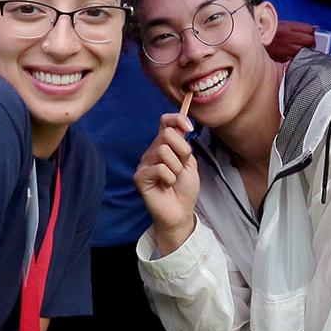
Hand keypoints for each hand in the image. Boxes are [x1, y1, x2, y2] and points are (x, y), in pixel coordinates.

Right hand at [134, 99, 199, 253]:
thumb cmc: (184, 189)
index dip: (177, 119)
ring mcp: (144, 164)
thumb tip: (182, 126)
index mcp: (163, 145)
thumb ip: (184, 145)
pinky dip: (169, 178)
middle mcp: (151, 151)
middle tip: (180, 169)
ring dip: (176, 168)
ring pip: (163, 151)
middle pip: (167, 135)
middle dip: (182, 152)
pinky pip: (159, 168)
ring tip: (173, 180)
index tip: (189, 127)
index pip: (165, 121)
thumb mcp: (190, 162)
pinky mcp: (140, 177)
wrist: (181, 212)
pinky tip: (165, 186)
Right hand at [265, 20, 316, 62]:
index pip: (309, 29)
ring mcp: (285, 49)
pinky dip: (296, 58)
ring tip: (300, 49)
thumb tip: (311, 29)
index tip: (310, 34)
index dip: (311, 32)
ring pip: (304, 51)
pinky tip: (292, 55)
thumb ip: (294, 27)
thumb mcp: (279, 24)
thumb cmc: (263, 32)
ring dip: (305, 51)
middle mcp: (287, 38)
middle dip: (311, 42)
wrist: (251, 41)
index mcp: (287, 27)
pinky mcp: (282, 59)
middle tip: (308, 43)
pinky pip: (295, 59)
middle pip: (309, 41)